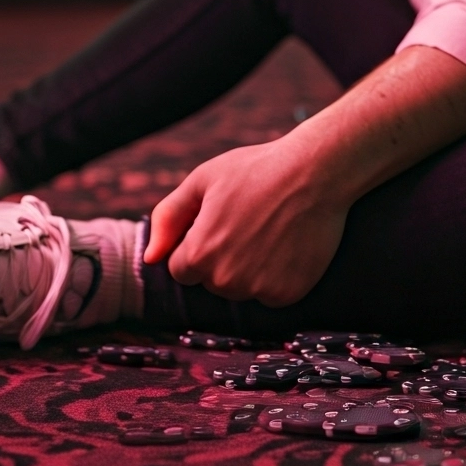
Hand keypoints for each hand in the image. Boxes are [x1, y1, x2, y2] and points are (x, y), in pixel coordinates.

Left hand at [143, 139, 348, 307]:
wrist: (316, 173)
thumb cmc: (256, 170)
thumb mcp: (202, 181)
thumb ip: (168, 219)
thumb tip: (150, 259)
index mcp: (198, 254)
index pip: (182, 268)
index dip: (198, 244)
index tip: (221, 223)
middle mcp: (225, 280)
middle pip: (212, 281)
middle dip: (222, 258)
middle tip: (249, 223)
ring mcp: (258, 290)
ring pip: (241, 290)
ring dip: (249, 270)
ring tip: (269, 233)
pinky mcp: (287, 294)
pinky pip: (270, 295)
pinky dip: (277, 277)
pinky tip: (288, 246)